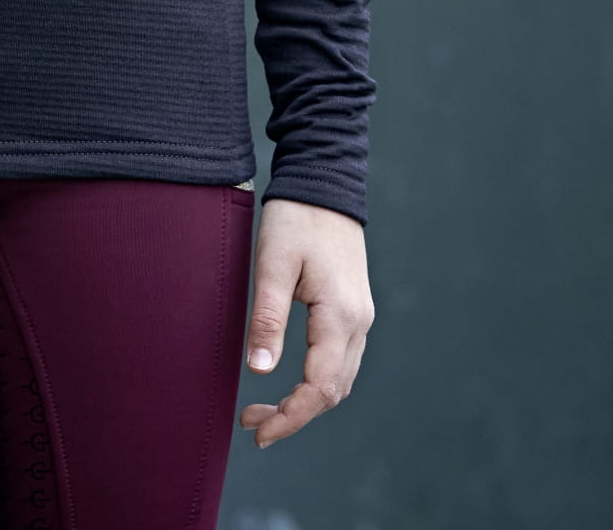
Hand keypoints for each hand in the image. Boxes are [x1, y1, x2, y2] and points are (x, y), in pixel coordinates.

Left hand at [238, 196, 373, 447]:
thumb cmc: (295, 218)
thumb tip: (260, 372)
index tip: (257, 432)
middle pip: (333, 392)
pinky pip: (341, 360)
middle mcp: (358, 322)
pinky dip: (318, 381)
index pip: (319, 389)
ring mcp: (360, 315)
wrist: (323, 180)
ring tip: (264, 407)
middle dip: (294, 415)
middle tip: (252, 422)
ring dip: (305, 401)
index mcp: (340, 316)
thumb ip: (268, 318)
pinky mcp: (354, 307)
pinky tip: (291, 378)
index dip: (290, 419)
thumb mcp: (273, 264)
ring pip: (340, 379)